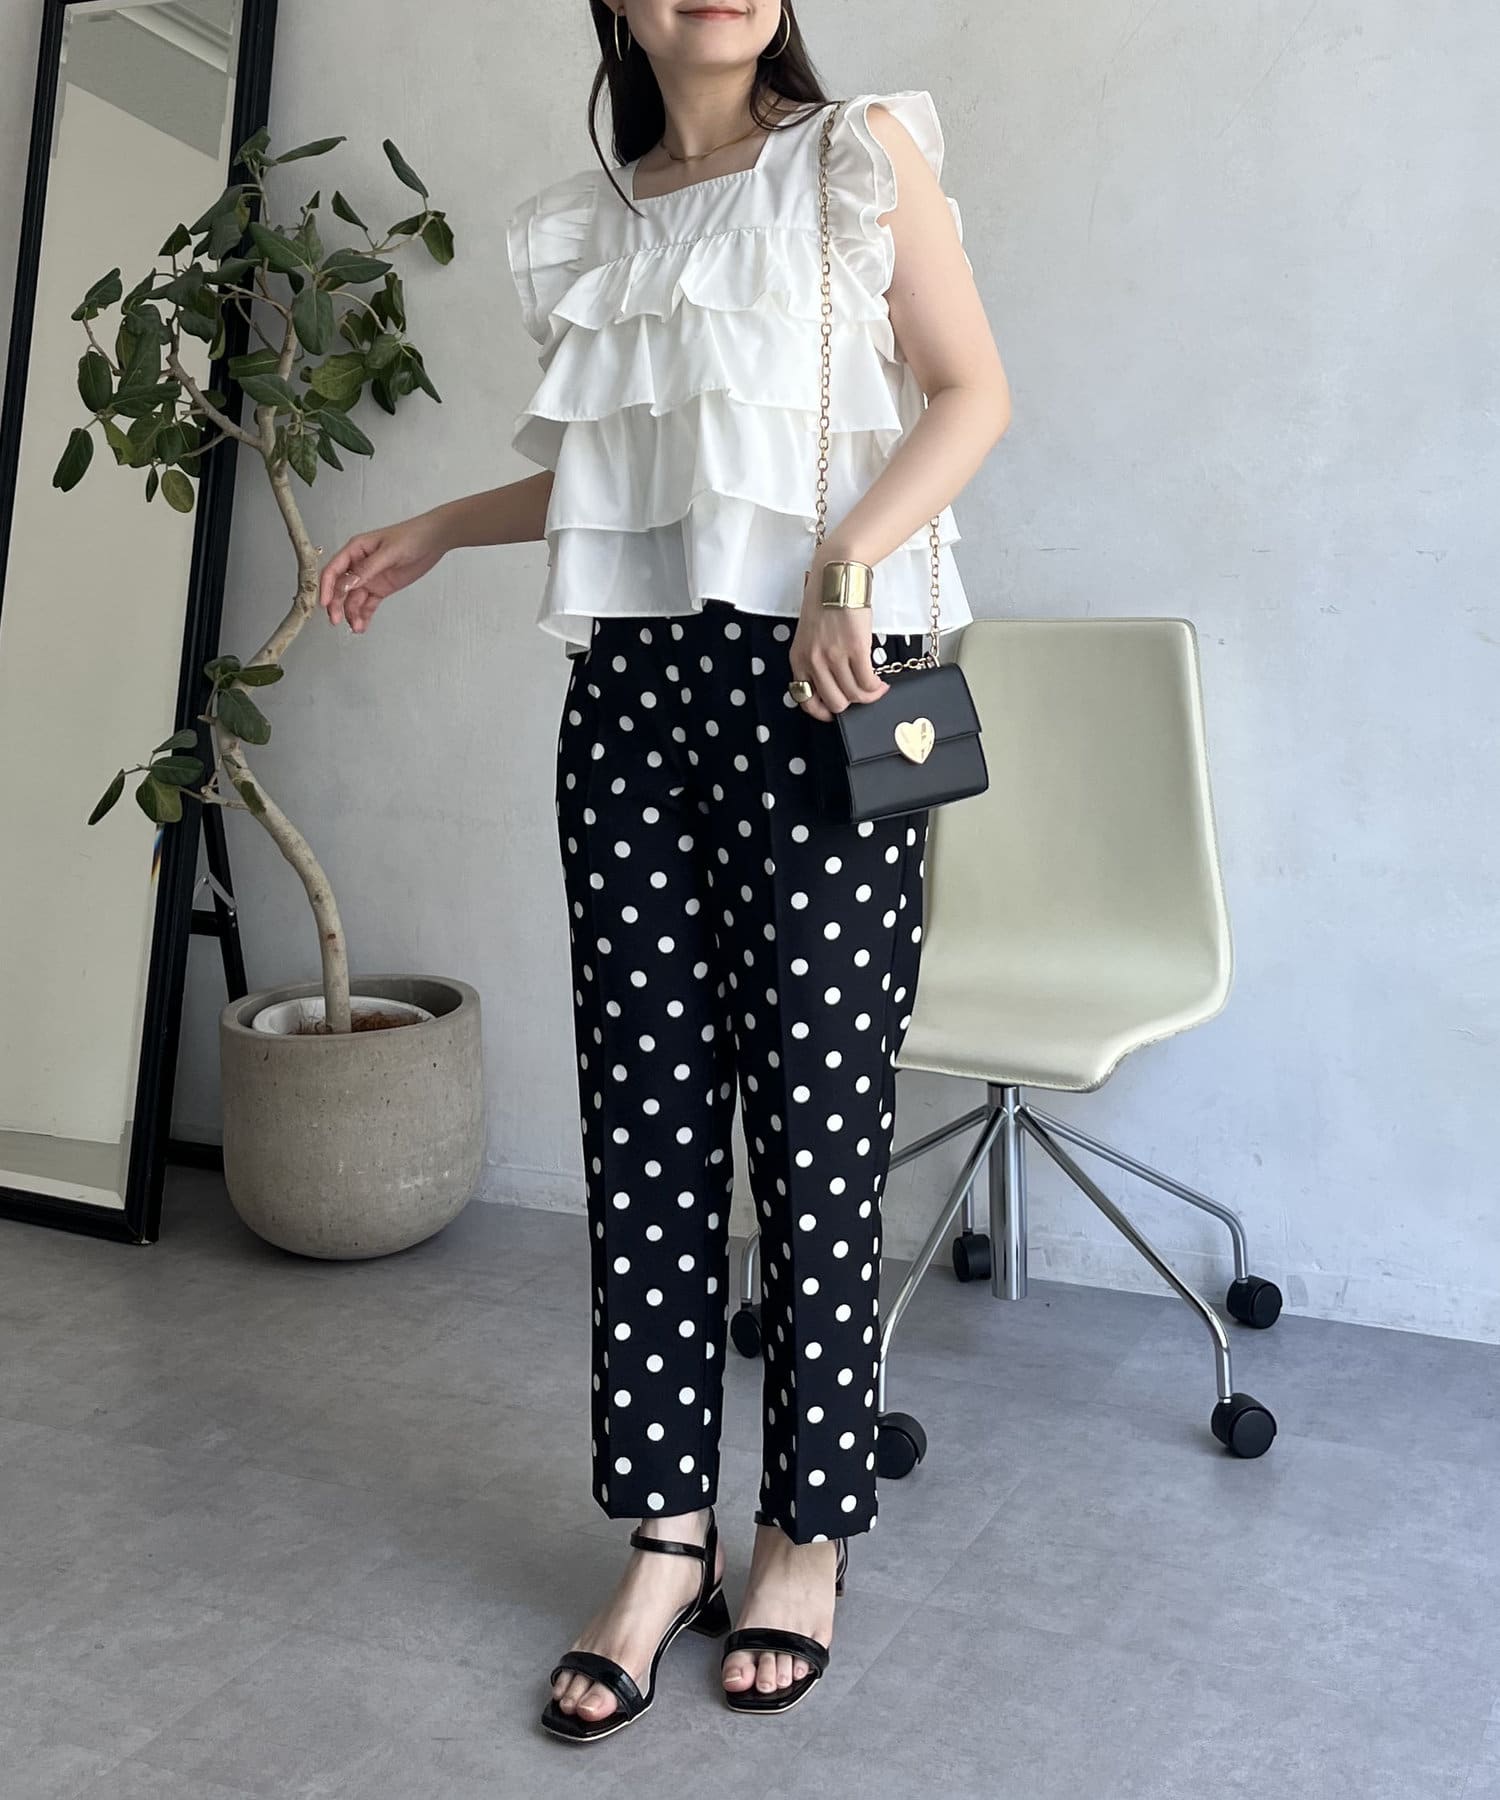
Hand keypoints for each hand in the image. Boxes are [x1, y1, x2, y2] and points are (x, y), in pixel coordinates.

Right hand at [317, 511, 450, 632]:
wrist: (433, 541)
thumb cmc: (411, 537)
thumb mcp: (389, 553)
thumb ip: (367, 569)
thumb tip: (347, 584)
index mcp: (355, 550)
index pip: (334, 570)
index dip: (326, 587)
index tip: (325, 603)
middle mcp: (359, 565)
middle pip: (340, 588)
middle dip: (336, 605)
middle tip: (336, 620)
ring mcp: (370, 578)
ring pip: (354, 599)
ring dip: (352, 613)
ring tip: (356, 626)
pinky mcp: (381, 588)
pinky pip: (368, 604)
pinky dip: (364, 615)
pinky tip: (362, 625)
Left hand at [788, 566, 889, 721]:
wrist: (837, 576)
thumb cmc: (825, 601)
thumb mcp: (809, 634)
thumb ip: (816, 659)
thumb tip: (835, 683)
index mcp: (798, 659)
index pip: (805, 700)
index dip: (823, 712)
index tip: (836, 710)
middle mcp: (813, 661)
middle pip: (835, 703)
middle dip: (851, 704)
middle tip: (861, 694)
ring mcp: (834, 656)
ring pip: (854, 695)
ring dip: (869, 696)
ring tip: (877, 687)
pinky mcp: (855, 649)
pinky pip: (868, 682)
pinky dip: (877, 687)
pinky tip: (881, 682)